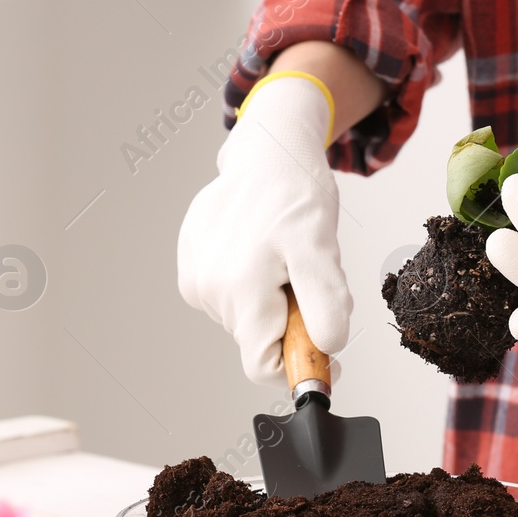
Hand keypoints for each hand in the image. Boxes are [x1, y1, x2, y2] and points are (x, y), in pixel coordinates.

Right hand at [177, 76, 351, 385]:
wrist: (265, 152)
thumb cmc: (295, 192)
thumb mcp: (322, 245)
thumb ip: (325, 302)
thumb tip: (328, 347)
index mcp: (239, 288)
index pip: (261, 364)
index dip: (297, 364)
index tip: (324, 346)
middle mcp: (207, 288)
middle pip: (258, 340)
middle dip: (289, 321)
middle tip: (303, 276)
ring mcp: (194, 278)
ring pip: (245, 320)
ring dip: (271, 302)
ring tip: (280, 257)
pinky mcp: (190, 268)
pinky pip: (230, 299)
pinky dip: (251, 286)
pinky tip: (258, 252)